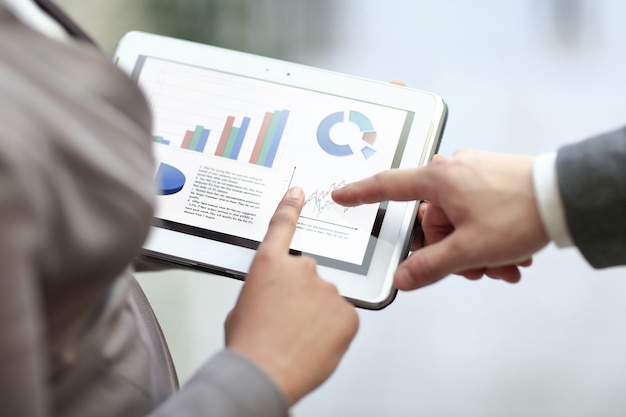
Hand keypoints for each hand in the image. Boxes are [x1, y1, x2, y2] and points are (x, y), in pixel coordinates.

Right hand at [225, 187, 358, 404]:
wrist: (263, 372)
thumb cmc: (249, 343)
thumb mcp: (243, 306)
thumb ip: (265, 289)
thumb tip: (274, 295)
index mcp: (270, 264)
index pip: (283, 226)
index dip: (291, 207)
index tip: (298, 193)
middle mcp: (302, 269)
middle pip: (308, 275)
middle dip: (301, 295)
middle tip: (287, 319)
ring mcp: (327, 288)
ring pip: (326, 299)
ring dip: (317, 314)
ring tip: (298, 336)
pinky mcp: (347, 311)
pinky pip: (341, 317)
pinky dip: (331, 329)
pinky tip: (314, 342)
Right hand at [332, 150, 549, 289]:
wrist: (567, 196)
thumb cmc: (521, 213)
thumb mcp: (470, 249)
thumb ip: (430, 266)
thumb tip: (403, 278)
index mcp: (439, 179)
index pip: (388, 186)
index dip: (361, 193)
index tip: (341, 195)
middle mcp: (452, 171)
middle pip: (430, 219)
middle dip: (449, 249)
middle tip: (471, 269)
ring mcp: (472, 174)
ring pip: (455, 220)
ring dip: (472, 249)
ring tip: (500, 266)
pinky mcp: (489, 180)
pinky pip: (474, 213)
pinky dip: (485, 237)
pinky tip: (507, 257)